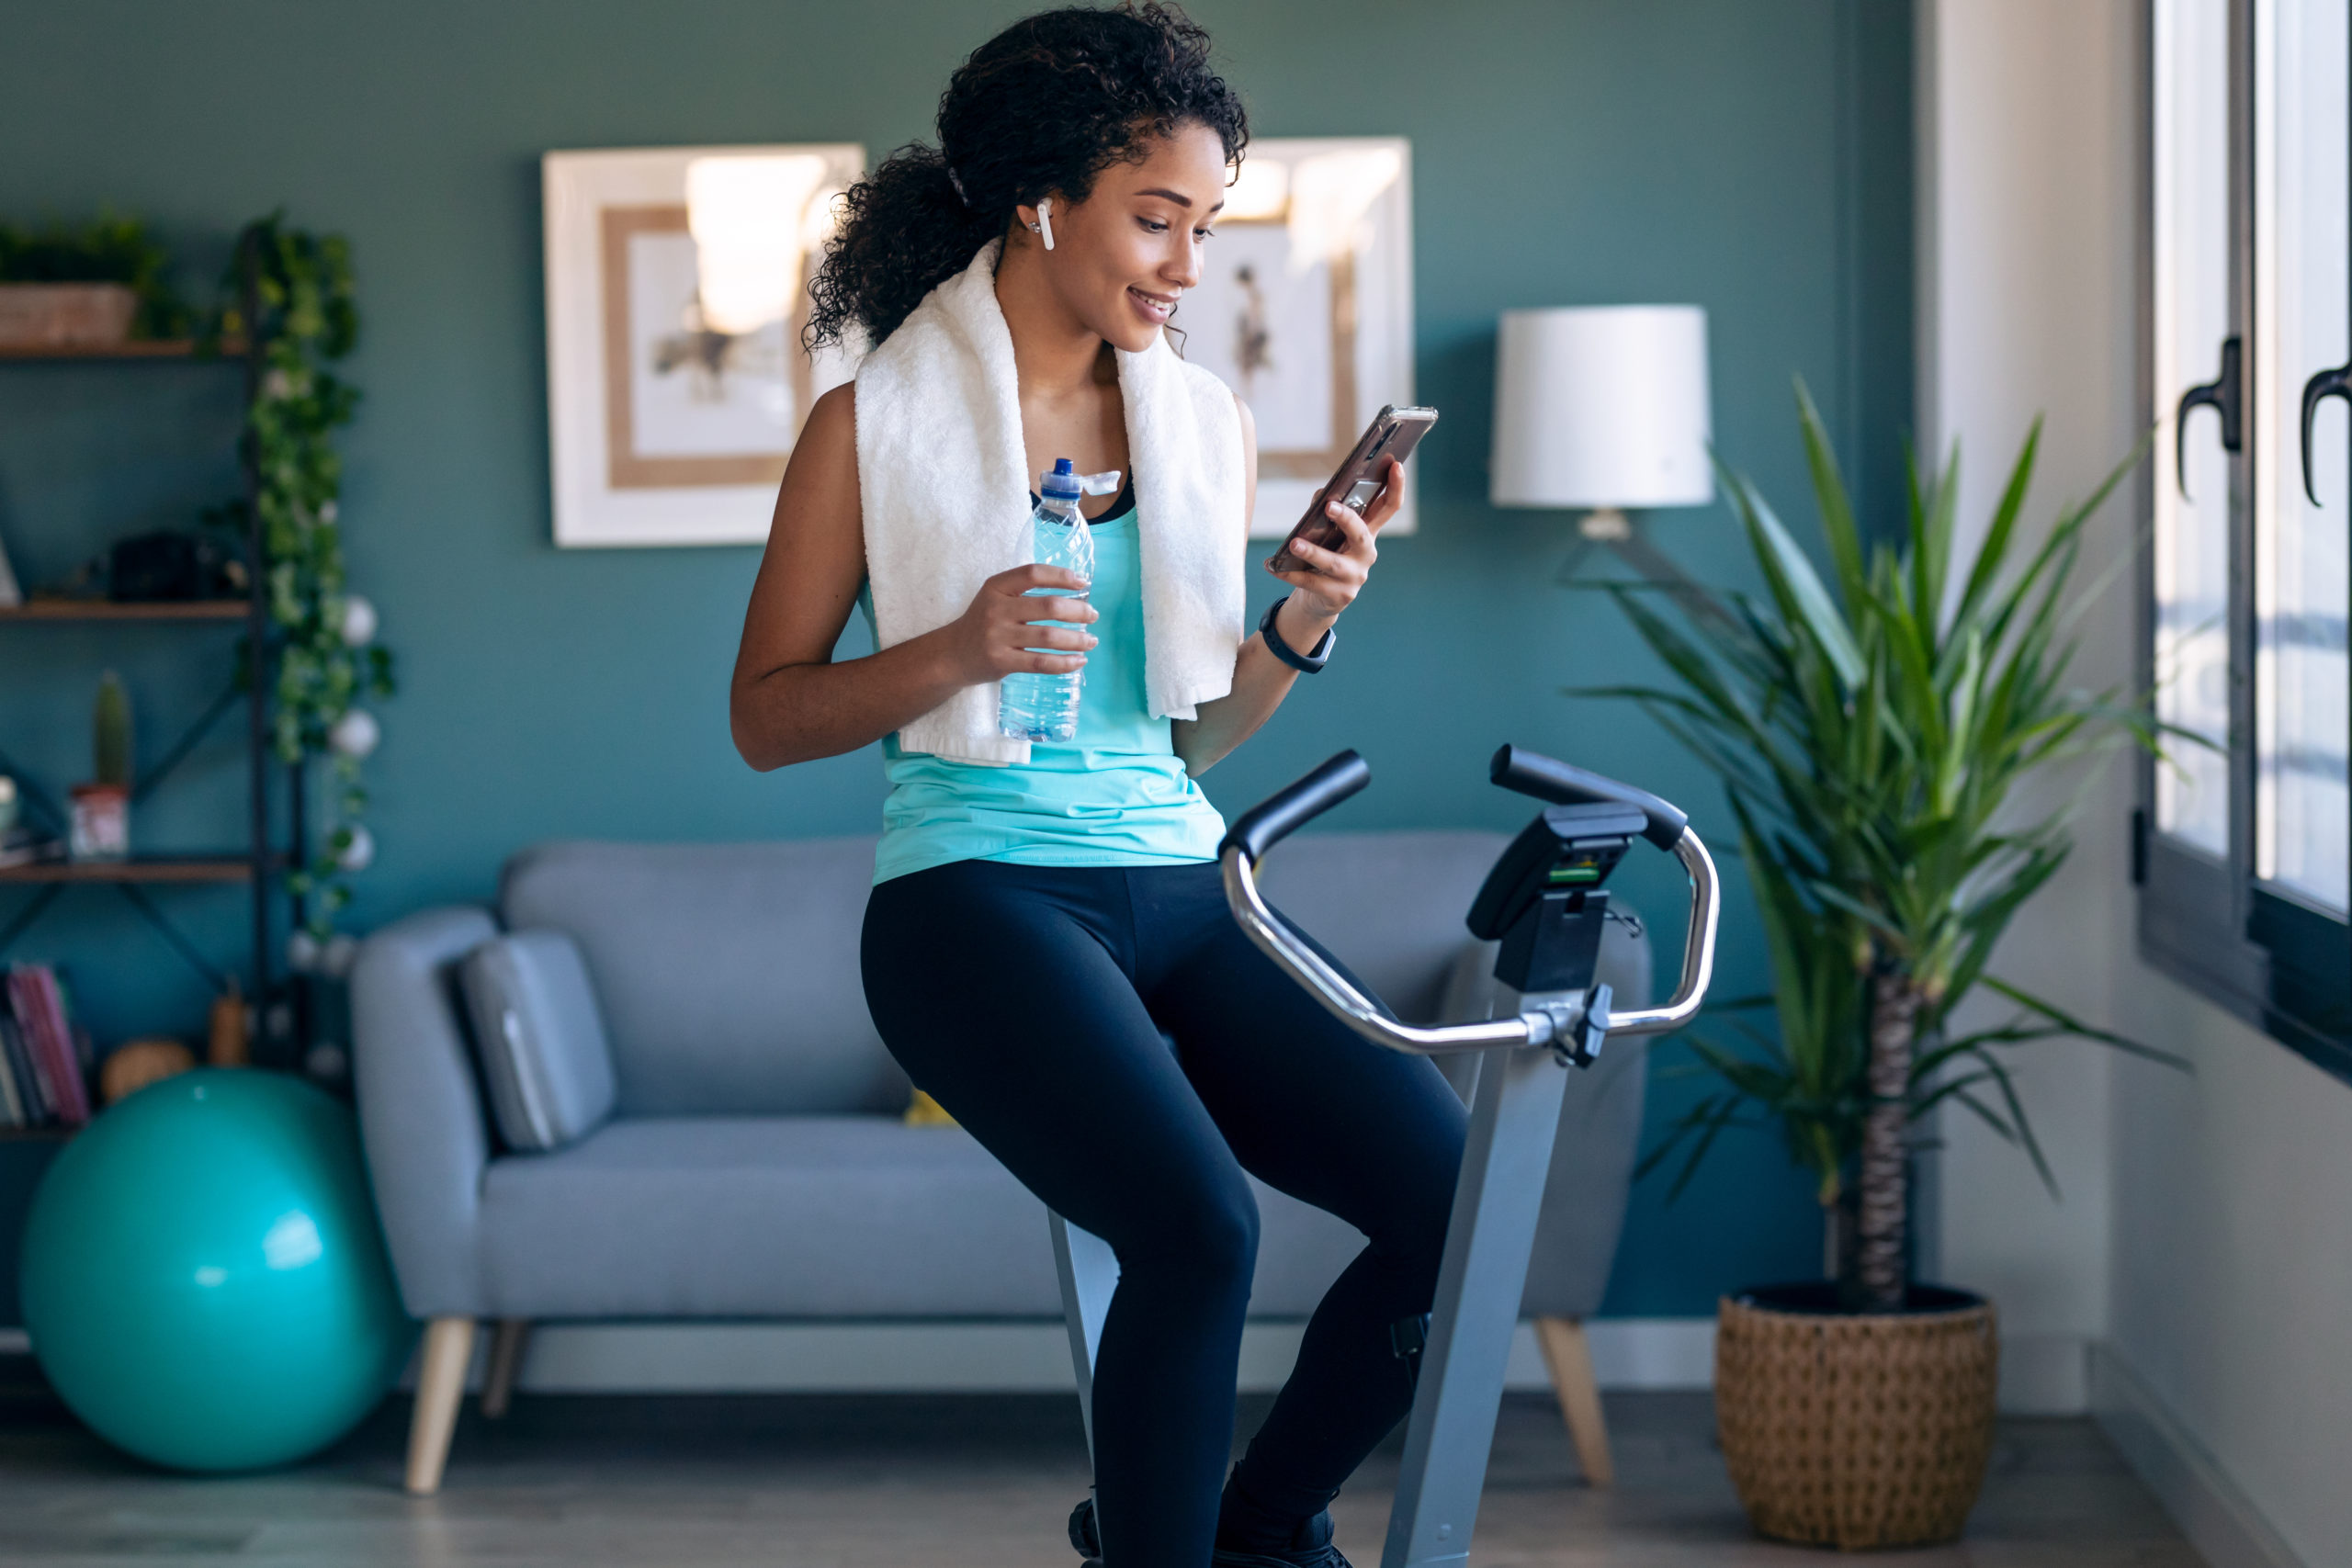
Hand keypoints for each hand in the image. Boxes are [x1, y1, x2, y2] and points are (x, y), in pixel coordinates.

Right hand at [944, 564, 1098, 683]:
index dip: (1061, 576)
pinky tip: (1079, 661)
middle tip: (1093, 615)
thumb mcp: (996, 597)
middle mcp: (996, 609)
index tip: (1083, 583)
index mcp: (996, 587)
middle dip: (1078, 611)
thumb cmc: (984, 622)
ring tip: (1092, 641)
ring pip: (1048, 637)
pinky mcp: (1001, 661)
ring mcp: (998, 636)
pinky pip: (1041, 663)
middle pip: (1048, 606)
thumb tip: (1075, 591)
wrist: (952, 655)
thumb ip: (1025, 592)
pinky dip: (1065, 663)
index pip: (1033, 573)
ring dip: (1077, 640)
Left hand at [1268, 454, 1397, 625]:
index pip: (1389, 507)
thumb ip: (1327, 512)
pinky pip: (1312, 583)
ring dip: (1313, 553)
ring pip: (1334, 563)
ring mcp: (1355, 577)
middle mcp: (1366, 554)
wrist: (1320, 599)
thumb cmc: (1326, 556)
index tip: (1396, 465)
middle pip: (1362, 534)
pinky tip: (1273, 566)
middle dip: (1347, 520)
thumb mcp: (1329, 533)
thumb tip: (1322, 495)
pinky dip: (1290, 573)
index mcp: (1368, 533)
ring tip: (1294, 544)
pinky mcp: (1339, 596)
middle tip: (1330, 506)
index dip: (1396, 486)